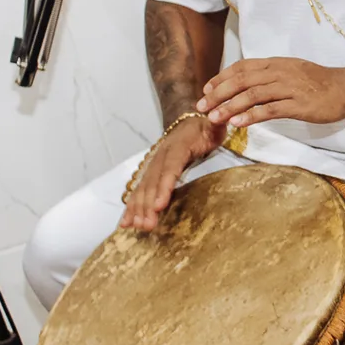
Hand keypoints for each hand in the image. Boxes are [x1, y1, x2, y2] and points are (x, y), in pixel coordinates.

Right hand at [119, 114, 225, 231]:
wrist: (190, 121)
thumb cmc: (206, 127)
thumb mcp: (215, 124)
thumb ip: (217, 123)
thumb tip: (218, 118)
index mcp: (177, 147)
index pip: (170, 168)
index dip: (164, 186)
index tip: (159, 204)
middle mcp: (161, 156)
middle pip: (153, 182)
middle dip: (148, 204)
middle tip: (147, 224)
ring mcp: (154, 164)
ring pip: (143, 188)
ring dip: (138, 207)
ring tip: (137, 226)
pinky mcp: (152, 172)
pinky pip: (139, 190)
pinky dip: (132, 206)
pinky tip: (126, 222)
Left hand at [198, 58, 344, 127]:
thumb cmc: (322, 83)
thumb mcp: (294, 72)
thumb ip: (272, 76)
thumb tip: (250, 84)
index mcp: (277, 64)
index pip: (243, 66)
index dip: (222, 77)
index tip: (207, 89)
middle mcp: (280, 73)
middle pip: (242, 80)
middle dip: (219, 93)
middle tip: (202, 105)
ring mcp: (290, 88)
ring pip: (252, 94)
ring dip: (230, 105)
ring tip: (214, 117)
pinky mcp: (299, 104)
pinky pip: (270, 109)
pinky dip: (251, 115)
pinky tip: (238, 123)